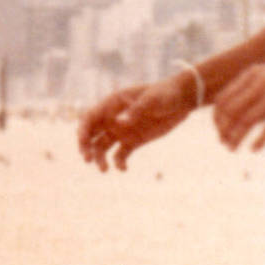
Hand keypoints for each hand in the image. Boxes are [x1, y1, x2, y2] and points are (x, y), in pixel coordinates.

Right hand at [77, 79, 194, 171]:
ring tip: (104, 170)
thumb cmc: (165, 94)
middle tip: (87, 160)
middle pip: (91, 134)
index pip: (90, 118)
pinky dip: (119, 162)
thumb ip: (135, 110)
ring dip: (100, 158)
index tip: (83, 143)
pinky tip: (123, 168)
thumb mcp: (151, 100)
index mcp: (112, 104)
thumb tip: (119, 123)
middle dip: (86, 147)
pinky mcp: (133, 141)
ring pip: (103, 146)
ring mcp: (122, 130)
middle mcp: (113, 118)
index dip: (82, 130)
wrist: (182, 100)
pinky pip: (120, 154)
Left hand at [211, 57, 264, 151]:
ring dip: (236, 137)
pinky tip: (253, 149)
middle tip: (223, 143)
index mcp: (252, 74)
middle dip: (224, 129)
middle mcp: (261, 82)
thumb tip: (235, 110)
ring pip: (247, 120)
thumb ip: (253, 88)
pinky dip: (259, 140)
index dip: (218, 117)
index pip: (224, 99)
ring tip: (232, 148)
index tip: (220, 131)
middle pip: (231, 111)